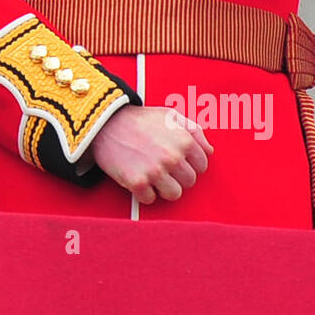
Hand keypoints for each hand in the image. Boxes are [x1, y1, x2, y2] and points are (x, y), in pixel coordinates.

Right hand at [91, 106, 212, 203]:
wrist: (105, 123)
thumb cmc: (139, 119)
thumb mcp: (170, 115)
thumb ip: (194, 131)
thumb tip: (209, 151)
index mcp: (184, 140)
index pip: (202, 166)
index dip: (189, 164)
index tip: (176, 161)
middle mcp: (172, 156)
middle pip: (189, 182)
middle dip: (177, 176)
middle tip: (162, 167)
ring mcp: (155, 170)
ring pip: (174, 194)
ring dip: (163, 188)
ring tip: (152, 176)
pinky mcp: (137, 182)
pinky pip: (150, 199)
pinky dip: (144, 192)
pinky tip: (138, 179)